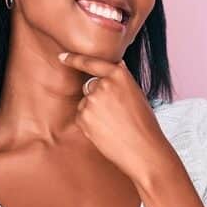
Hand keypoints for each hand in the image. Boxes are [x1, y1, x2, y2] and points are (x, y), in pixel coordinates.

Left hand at [56, 51, 174, 182]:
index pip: (92, 63)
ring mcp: (91, 100)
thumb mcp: (136, 94)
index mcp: (119, 75)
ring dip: (94, 113)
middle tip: (116, 115)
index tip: (62, 56)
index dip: (74, 59)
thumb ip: (121, 80)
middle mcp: (103, 84)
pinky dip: (90, 125)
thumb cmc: (144, 124)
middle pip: (90, 87)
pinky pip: (82, 117)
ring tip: (114, 125)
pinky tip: (106, 132)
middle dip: (98, 99)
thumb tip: (116, 65)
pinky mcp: (84, 117)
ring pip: (86, 104)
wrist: (143, 149)